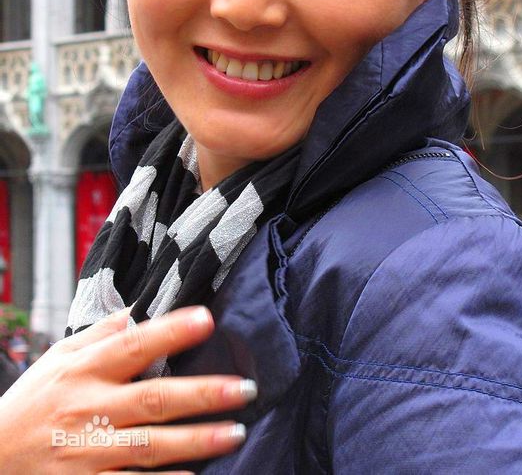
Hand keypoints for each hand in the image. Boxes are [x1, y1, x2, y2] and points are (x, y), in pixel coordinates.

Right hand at [0, 306, 254, 472]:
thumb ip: (97, 336)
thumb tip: (135, 314)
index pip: (135, 346)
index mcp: (83, 371)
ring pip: (152, 446)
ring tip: (236, 432)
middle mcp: (88, 410)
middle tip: (246, 388)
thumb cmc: (28, 406)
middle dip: (204, 394)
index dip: (172, 332)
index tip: (208, 320)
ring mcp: (87, 454)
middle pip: (154, 399)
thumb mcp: (55, 360)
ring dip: (197, 440)